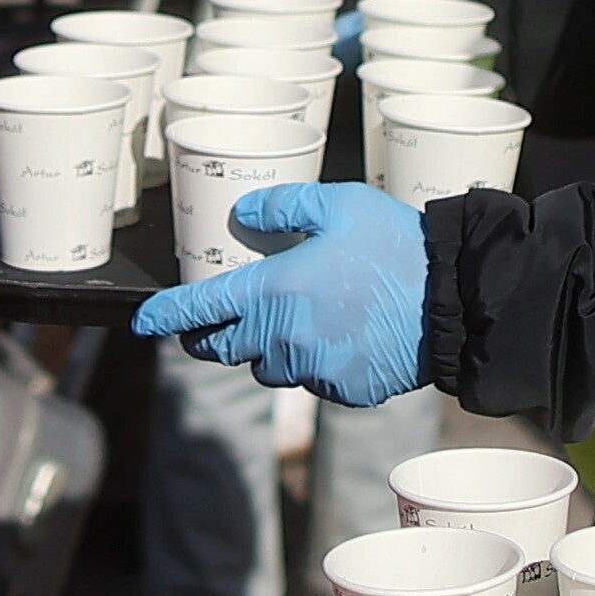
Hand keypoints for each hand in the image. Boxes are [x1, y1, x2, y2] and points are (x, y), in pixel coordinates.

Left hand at [133, 180, 433, 407]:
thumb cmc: (396, 247)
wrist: (453, 302)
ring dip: (266, 347)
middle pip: (223, 347)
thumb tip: (244, 213)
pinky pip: (309, 379)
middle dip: (210, 335)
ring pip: (267, 365)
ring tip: (295, 317)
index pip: (199, 309)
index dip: (165, 316)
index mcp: (273, 291)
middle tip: (214, 320)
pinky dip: (311, 360)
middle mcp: (283, 338)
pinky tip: (340, 335)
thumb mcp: (339, 205)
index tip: (141, 322)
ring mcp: (312, 370)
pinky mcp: (340, 390)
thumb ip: (283, 206)